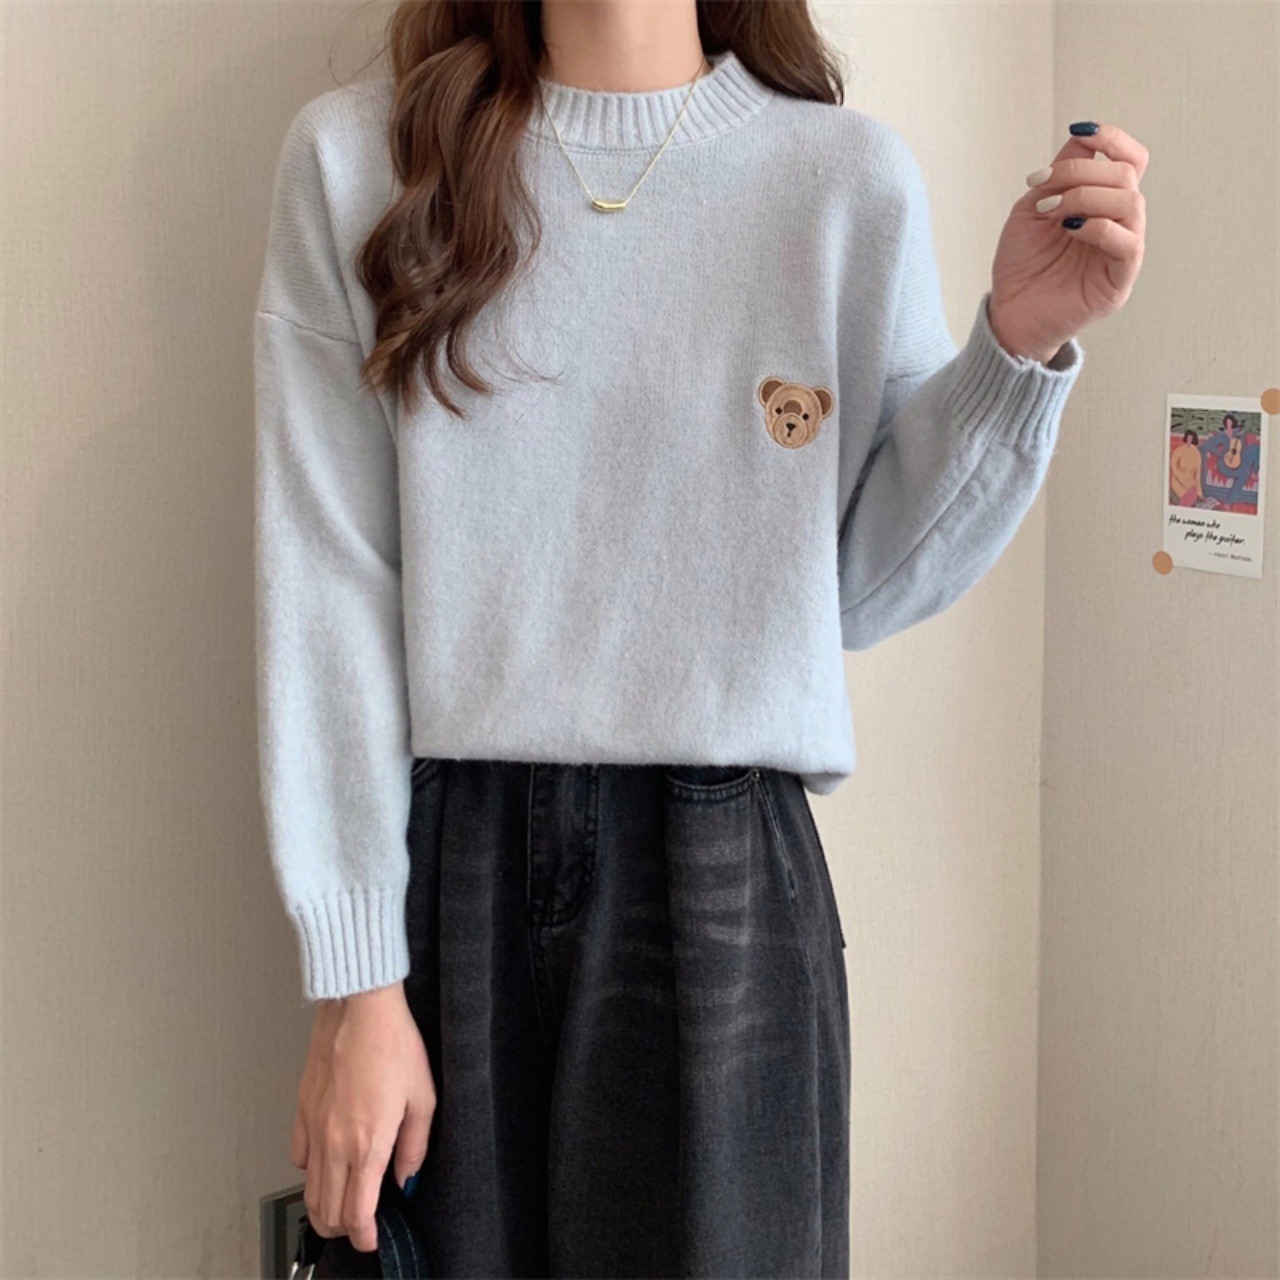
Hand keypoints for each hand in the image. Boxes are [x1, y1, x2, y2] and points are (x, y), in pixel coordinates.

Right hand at [292, 981, 434, 1253]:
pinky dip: (309, 1172)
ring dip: (323, 1208)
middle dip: (344, 1228)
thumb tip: (407, 1178)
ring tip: (340, 1208)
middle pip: (329, 1209)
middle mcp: (337, 1143)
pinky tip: (323, 1165)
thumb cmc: (394, 1044)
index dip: (365, 1235)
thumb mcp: (423, 1098)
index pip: (358, 1212)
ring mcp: (315, 1128)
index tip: (372, 1238)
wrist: (360, 1010)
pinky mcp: (303, 1110)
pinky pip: (299, 1156)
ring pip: (310, 1190)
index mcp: (369, 1144)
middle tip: (359, 1226)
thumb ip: (414, 1147)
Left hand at [988, 121, 1148, 362]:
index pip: (1129, 160)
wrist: (1008, 311)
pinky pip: (1128, 242)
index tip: (1082, 131)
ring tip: (1052, 213)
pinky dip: (1099, 226)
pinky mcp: (1120, 279)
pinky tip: (1070, 229)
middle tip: (1045, 190)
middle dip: (1082, 172)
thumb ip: (1058, 176)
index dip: (1113, 139)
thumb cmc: (1021, 263)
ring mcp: (1123, 250)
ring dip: (1087, 196)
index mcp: (1103, 203)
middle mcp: (1120, 222)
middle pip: (1126, 174)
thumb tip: (1082, 138)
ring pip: (1131, 202)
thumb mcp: (1031, 208)